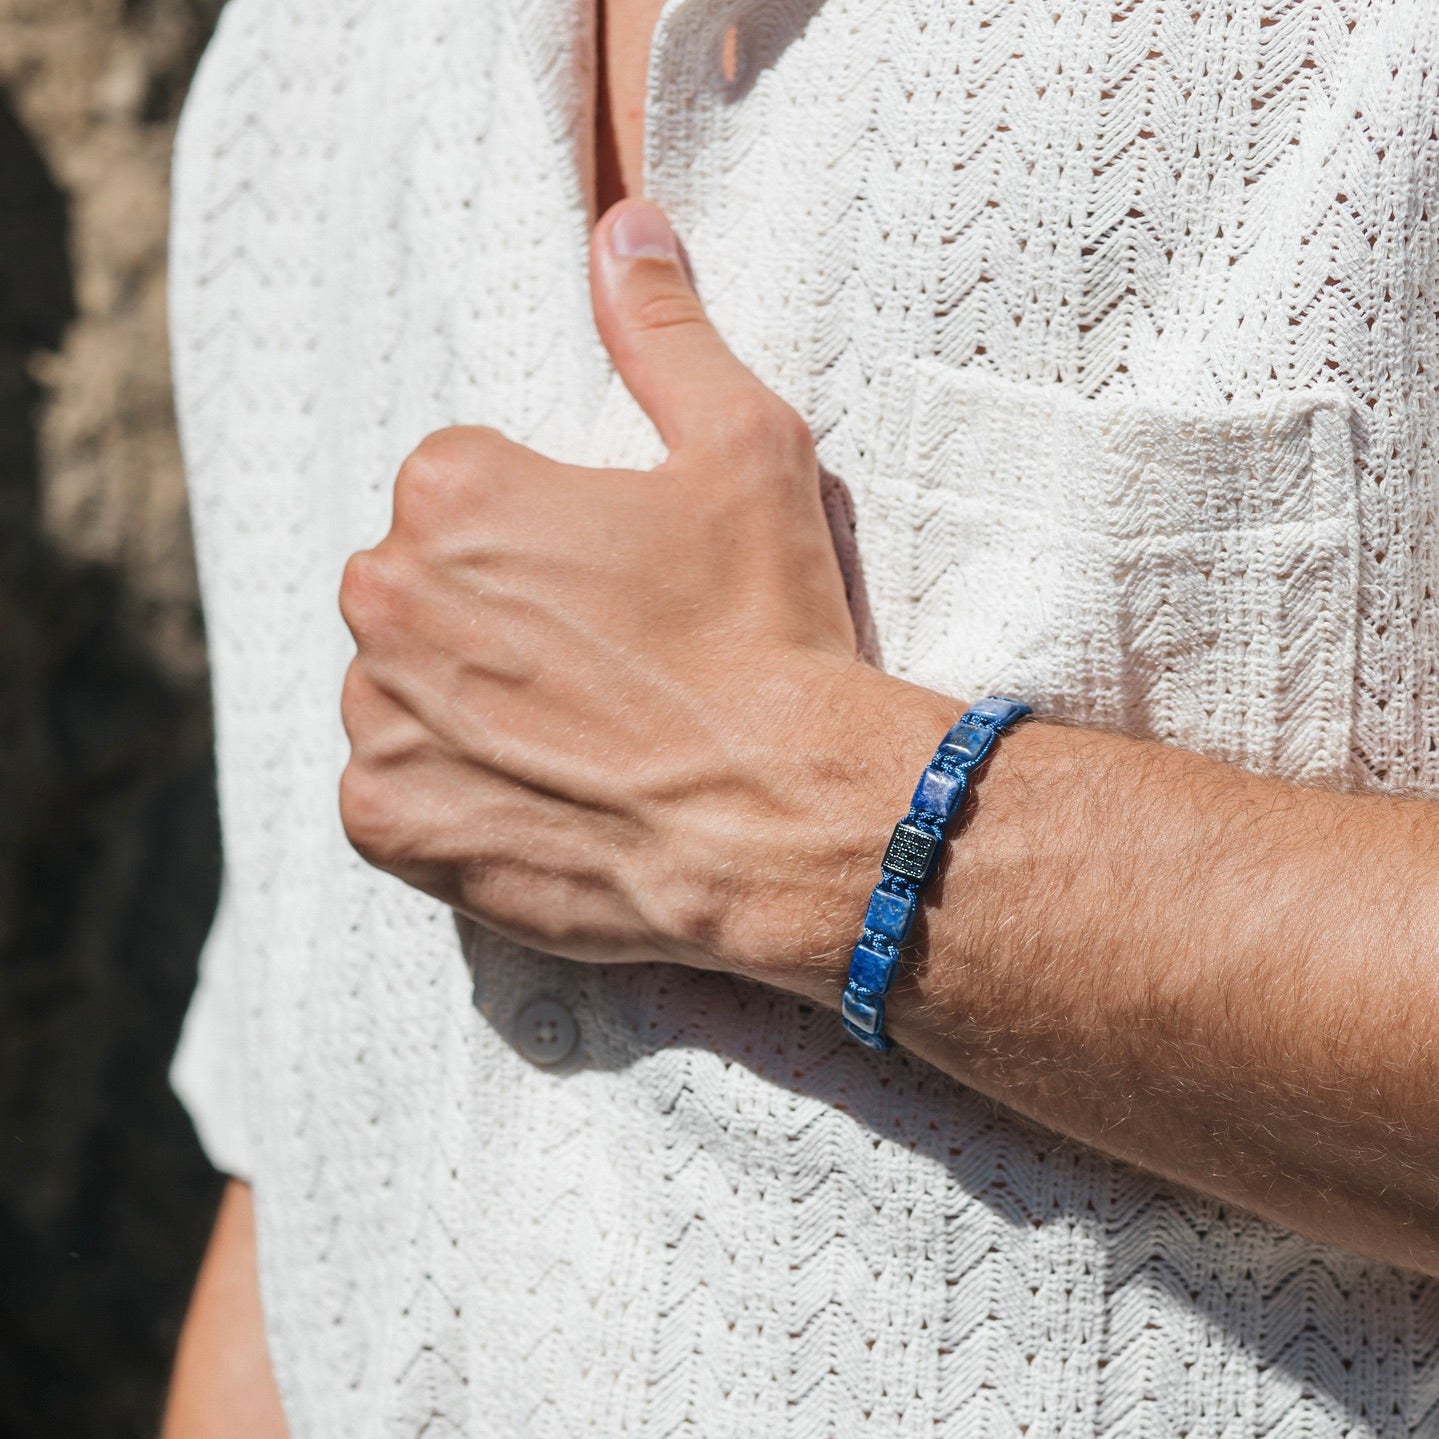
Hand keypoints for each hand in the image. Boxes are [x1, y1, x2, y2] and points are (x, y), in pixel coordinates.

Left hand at [338, 200, 942, 990]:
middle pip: (417, 587)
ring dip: (461, 702)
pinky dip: (446, 796)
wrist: (784, 816)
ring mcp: (378, 716)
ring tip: (574, 736)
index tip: (613, 584)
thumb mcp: (744, 449)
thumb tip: (623, 228)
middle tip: (599, 663)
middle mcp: (386, 596)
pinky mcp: (388, 820)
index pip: (457, 490)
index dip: (542, 537)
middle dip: (488, 613)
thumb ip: (662, 331)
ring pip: (398, 687)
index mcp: (452, 493)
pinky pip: (390, 790)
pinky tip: (539, 797)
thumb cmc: (768, 632)